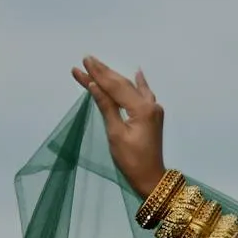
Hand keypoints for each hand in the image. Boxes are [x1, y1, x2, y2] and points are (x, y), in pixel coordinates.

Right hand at [71, 55, 165, 196]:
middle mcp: (150, 105)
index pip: (115, 87)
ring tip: (98, 65)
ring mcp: (154, 109)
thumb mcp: (115, 134)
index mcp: (142, 109)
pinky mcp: (153, 115)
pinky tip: (138, 73)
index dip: (97, 75)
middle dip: (103, 72)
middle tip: (86, 60)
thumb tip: (94, 85)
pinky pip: (143, 94)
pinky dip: (138, 83)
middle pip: (122, 84)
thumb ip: (106, 107)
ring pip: (130, 88)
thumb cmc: (131, 160)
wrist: (151, 178)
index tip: (83, 63)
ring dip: (114, 77)